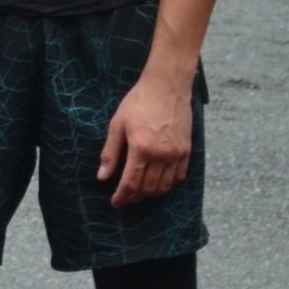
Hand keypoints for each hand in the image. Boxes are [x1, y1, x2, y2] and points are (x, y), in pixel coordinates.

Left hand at [96, 69, 192, 207]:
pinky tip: (159, 180)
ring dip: (151, 193)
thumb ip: (110, 153)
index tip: (116, 202)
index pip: (130, 183)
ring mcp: (176, 153)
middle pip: (147, 188)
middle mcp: (161, 154)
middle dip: (135, 197)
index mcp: (141, 148)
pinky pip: (179, 176)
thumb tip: (102, 177)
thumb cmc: (139, 102)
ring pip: (164, 186)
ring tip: (141, 191)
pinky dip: (168, 184)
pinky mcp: (186, 150)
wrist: (166, 86)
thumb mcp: (118, 124)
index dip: (122, 196)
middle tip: (126, 197)